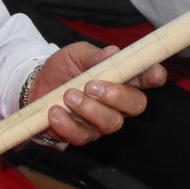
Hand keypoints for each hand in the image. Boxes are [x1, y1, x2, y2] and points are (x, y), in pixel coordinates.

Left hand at [30, 43, 166, 145]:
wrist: (35, 85)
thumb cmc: (62, 68)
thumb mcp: (75, 54)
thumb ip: (94, 55)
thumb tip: (112, 53)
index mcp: (121, 78)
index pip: (146, 78)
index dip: (154, 76)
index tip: (154, 73)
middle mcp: (117, 102)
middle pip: (136, 105)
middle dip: (117, 96)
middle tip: (92, 86)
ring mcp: (101, 121)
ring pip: (111, 123)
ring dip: (89, 109)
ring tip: (68, 95)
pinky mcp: (82, 135)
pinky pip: (82, 136)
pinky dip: (68, 123)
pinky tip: (55, 111)